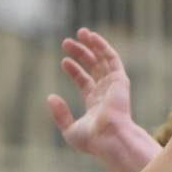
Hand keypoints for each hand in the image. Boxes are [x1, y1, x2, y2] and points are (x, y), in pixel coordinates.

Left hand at [47, 28, 132, 157]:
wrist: (110, 138)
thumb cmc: (93, 139)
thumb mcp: (69, 130)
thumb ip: (60, 114)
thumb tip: (51, 97)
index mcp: (97, 104)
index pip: (86, 82)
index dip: (75, 70)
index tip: (64, 61)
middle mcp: (107, 93)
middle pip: (94, 68)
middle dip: (81, 54)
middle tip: (66, 42)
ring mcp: (114, 86)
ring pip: (103, 60)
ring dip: (92, 45)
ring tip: (80, 32)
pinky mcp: (120, 80)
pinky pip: (112, 58)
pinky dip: (103, 46)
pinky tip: (91, 36)